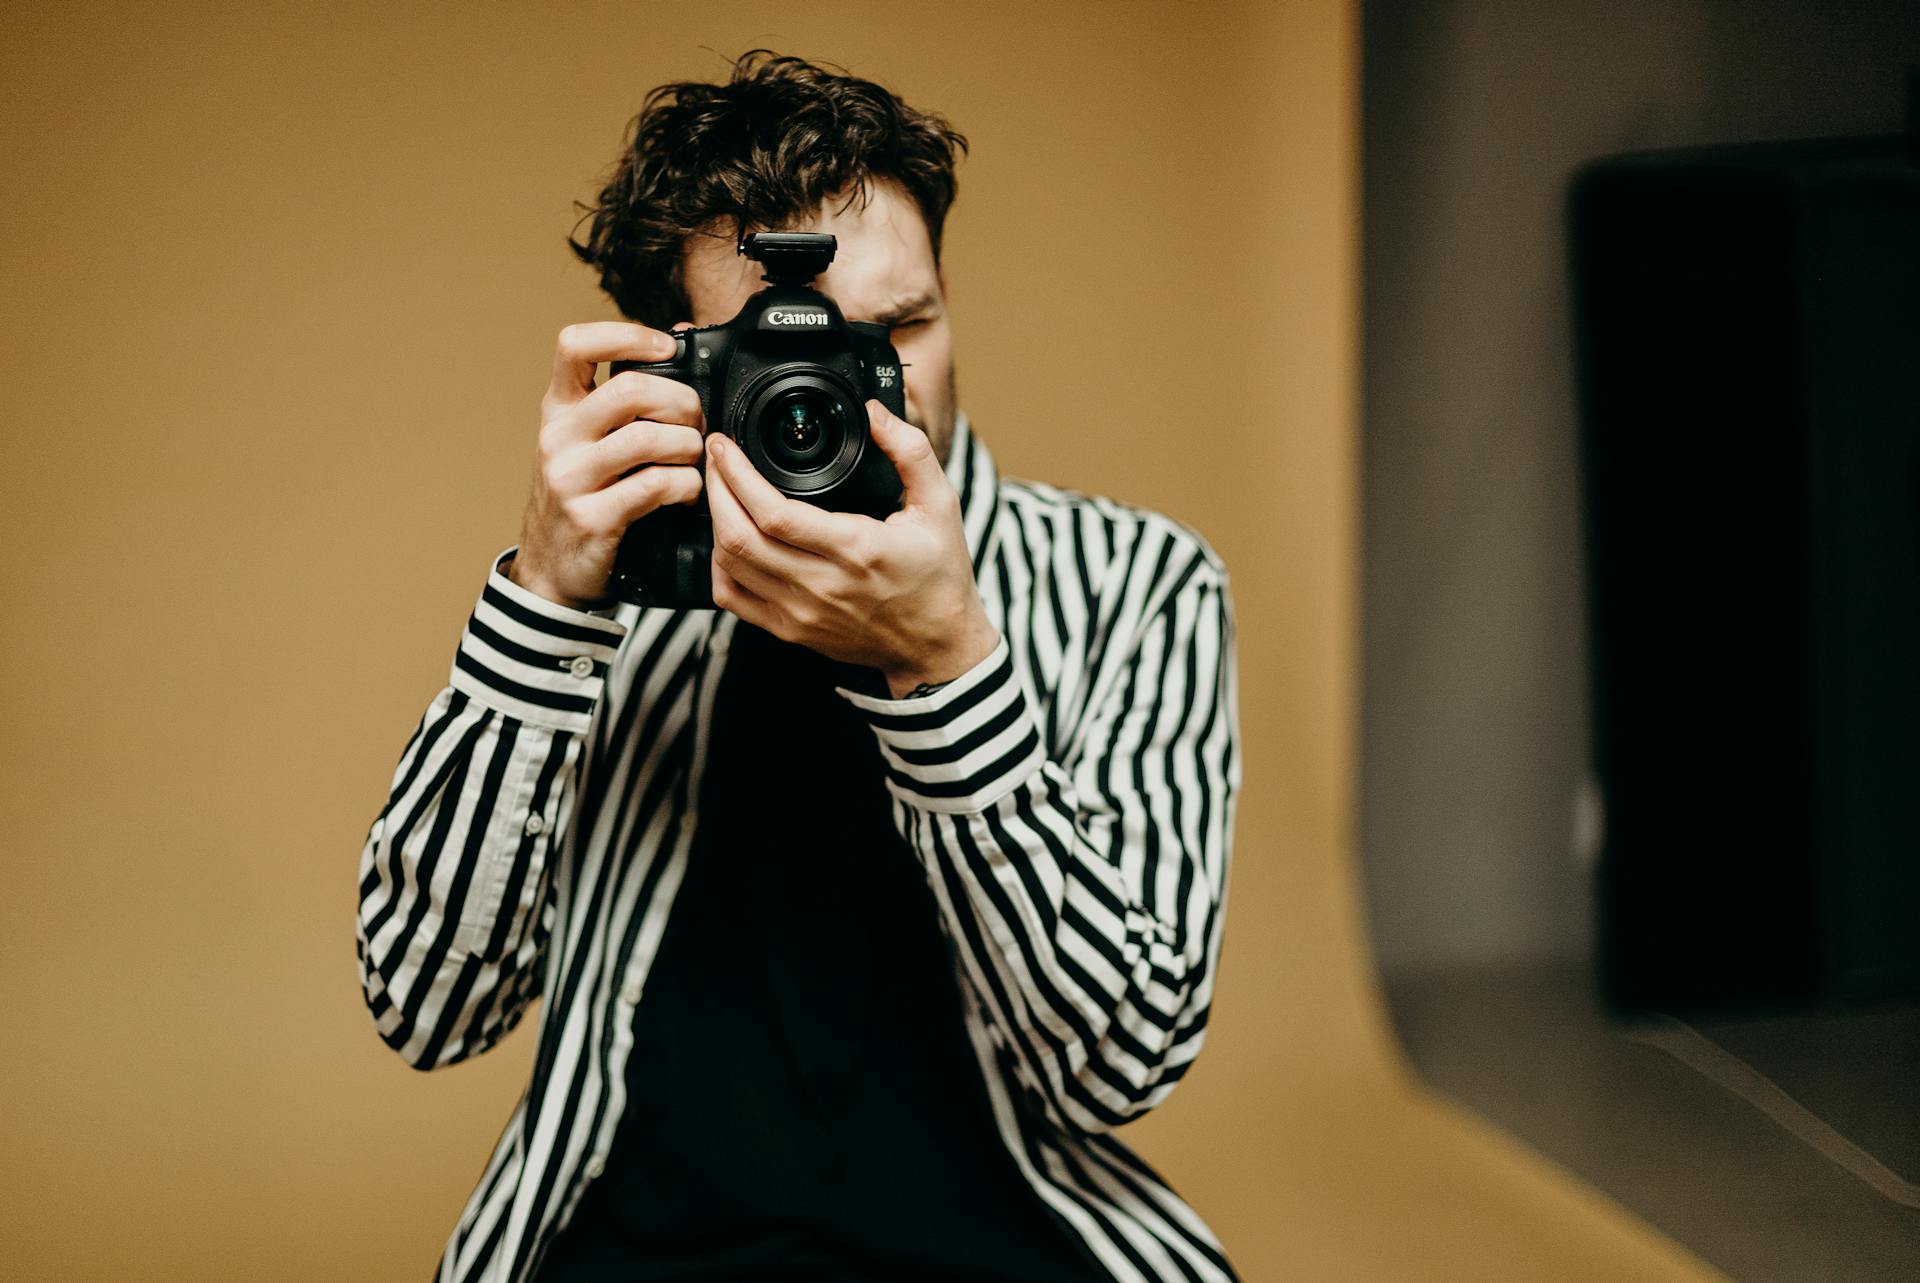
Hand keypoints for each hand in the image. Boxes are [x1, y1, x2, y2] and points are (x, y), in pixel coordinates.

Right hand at [506, 322, 704, 609]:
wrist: (551, 570)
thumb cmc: (583, 496)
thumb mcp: (588, 442)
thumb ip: (622, 399)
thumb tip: (676, 337)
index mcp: (559, 409)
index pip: (575, 345)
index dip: (625, 334)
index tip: (665, 347)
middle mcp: (558, 437)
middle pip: (630, 389)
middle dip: (681, 401)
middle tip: (697, 422)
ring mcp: (570, 478)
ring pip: (648, 438)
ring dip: (689, 447)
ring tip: (694, 460)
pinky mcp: (592, 517)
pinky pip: (655, 486)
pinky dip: (686, 486)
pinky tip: (688, 492)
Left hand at [706, 400, 998, 695]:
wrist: (938, 646)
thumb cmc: (939, 575)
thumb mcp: (941, 505)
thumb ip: (911, 451)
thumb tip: (874, 412)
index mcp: (857, 549)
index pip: (774, 512)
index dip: (737, 474)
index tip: (726, 445)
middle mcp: (823, 585)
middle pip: (738, 536)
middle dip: (716, 488)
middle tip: (715, 458)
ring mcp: (801, 613)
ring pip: (729, 565)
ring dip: (714, 522)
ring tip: (720, 490)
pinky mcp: (790, 631)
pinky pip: (732, 598)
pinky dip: (719, 565)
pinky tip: (727, 539)